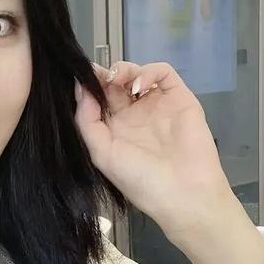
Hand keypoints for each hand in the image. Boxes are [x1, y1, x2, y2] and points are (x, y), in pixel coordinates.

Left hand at [74, 60, 232, 238]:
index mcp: (115, 129)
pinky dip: (149, 71)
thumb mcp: (102, 153)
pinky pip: (164, 73)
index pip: (98, 99)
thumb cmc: (139, 179)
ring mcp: (157, 105)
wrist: (182, 193)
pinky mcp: (179, 98)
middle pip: (115, 83)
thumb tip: (80, 88)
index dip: (89, 87)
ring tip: (117, 80)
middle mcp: (134, 115)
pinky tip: (138, 85)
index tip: (81, 79)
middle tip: (99, 76)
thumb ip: (87, 121)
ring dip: (124, 70)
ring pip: (137, 74)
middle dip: (105, 76)